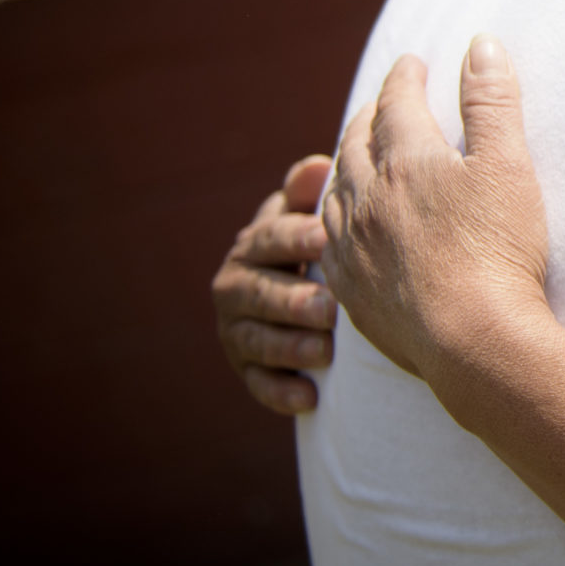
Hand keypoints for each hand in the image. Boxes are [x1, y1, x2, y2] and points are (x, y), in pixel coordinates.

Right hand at [214, 156, 336, 414]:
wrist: (308, 296)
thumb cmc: (322, 245)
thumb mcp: (314, 215)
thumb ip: (311, 194)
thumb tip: (316, 168)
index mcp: (256, 242)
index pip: (270, 237)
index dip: (296, 238)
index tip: (326, 239)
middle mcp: (236, 284)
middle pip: (260, 293)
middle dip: (293, 301)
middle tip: (329, 309)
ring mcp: (236, 329)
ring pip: (257, 340)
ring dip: (288, 347)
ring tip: (323, 352)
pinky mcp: (246, 367)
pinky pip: (258, 383)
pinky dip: (281, 391)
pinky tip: (309, 398)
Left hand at [321, 37, 552, 387]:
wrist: (473, 339)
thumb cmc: (499, 249)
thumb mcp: (508, 164)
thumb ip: (492, 102)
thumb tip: (480, 44)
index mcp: (406, 160)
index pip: (397, 103)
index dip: (405, 77)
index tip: (412, 64)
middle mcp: (367, 196)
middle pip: (356, 141)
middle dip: (370, 114)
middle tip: (383, 103)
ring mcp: (352, 245)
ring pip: (336, 189)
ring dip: (346, 162)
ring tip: (358, 154)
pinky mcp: (350, 288)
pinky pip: (329, 241)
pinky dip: (335, 216)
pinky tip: (345, 224)